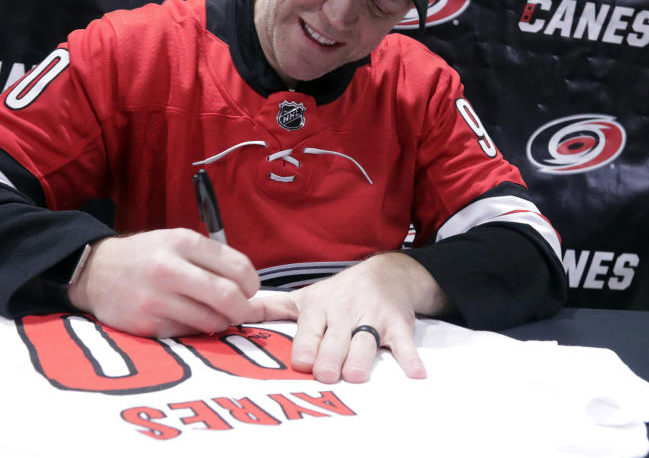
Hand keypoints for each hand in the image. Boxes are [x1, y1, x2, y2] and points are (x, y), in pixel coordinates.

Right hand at [67, 229, 259, 337]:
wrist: (95, 272)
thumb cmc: (146, 256)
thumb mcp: (176, 241)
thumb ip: (212, 259)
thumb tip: (251, 288)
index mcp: (182, 242)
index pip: (237, 267)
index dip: (252, 284)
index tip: (250, 290)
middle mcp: (168, 269)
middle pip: (228, 296)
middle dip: (243, 308)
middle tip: (241, 310)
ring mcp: (156, 299)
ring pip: (211, 320)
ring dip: (220, 321)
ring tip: (213, 314)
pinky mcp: (146, 325)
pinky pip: (188, 333)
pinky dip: (194, 329)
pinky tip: (185, 318)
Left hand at [249, 253, 448, 382]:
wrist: (385, 273)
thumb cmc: (338, 294)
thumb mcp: (305, 297)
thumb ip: (271, 309)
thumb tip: (233, 312)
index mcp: (319, 307)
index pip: (310, 326)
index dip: (306, 343)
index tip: (301, 361)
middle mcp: (345, 312)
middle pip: (337, 337)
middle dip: (332, 354)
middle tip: (327, 373)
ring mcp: (373, 317)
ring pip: (366, 339)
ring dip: (362, 357)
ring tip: (356, 374)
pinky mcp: (398, 324)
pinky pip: (404, 342)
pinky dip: (410, 358)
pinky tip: (415, 373)